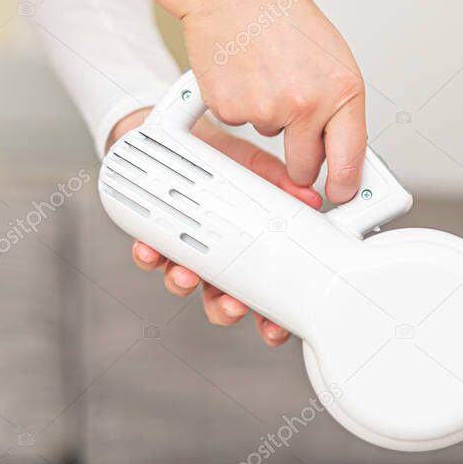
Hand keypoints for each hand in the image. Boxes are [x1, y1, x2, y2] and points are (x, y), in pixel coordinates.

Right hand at [79, 0, 367, 201]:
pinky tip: (247, 75)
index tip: (341, 196)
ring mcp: (266, 110)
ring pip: (269, 142)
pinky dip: (242, 106)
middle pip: (304, 169)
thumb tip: (343, 157)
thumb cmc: (285, 20)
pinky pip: (241, 126)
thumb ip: (340, 113)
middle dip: (300, 160)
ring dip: (269, 119)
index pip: (349, 161)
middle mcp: (306, 104)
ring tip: (269, 75)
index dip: (344, 187)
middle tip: (295, 127)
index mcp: (342, 93)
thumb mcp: (335, 64)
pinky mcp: (231, 110)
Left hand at [108, 108, 321, 345]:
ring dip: (183, 284)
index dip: (268, 321)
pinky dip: (149, 254)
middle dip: (225, 309)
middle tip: (233, 305)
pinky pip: (149, 254)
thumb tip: (313, 199)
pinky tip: (150, 249)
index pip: (262, 297)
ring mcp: (185, 251)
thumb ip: (282, 187)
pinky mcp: (155, 235)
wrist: (186, 135)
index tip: (274, 328)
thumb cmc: (227, 160)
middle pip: (220, 302)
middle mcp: (216, 261)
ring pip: (182, 283)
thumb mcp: (260, 170)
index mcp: (247, 255)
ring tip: (187, 275)